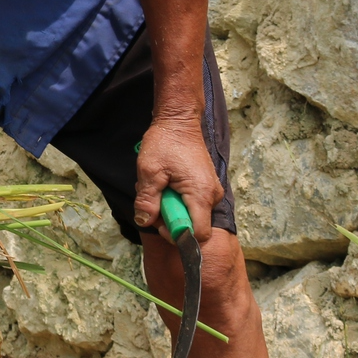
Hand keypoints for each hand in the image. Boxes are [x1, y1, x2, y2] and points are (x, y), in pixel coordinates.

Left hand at [134, 116, 222, 241]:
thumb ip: (147, 200)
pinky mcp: (206, 187)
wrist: (179, 122)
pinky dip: (176, 199)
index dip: (177, 234)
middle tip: (153, 199)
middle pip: (193, 226)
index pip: (198, 234)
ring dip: (170, 207)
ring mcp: (211, 191)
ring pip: (191, 215)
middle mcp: (212, 195)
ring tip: (159, 187)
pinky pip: (191, 204)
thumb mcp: (149, 171)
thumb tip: (145, 221)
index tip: (160, 222)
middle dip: (169, 219)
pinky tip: (166, 184)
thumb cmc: (165, 143)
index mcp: (201, 193)